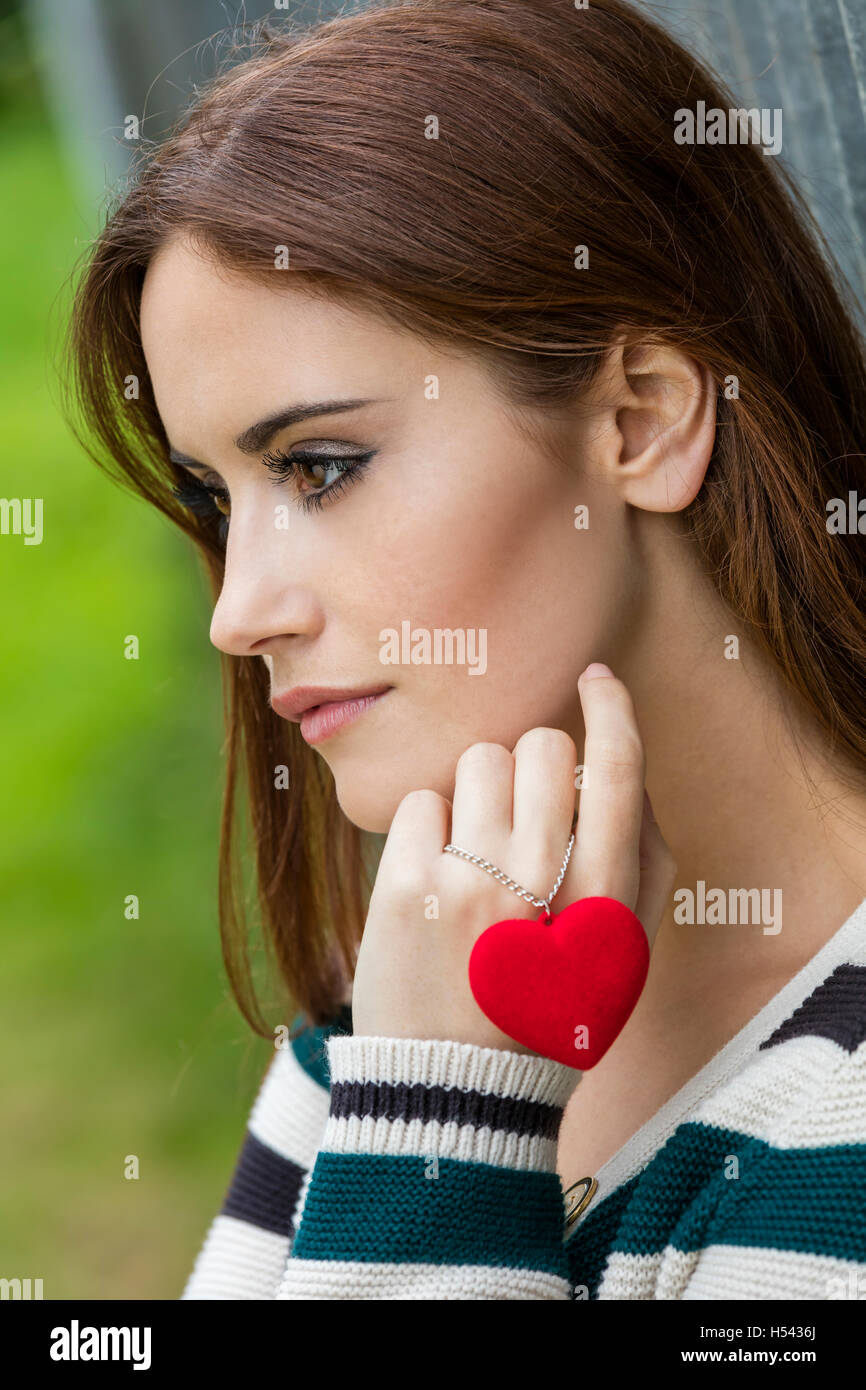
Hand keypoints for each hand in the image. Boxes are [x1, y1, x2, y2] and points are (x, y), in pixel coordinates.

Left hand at [351, 665, 676, 1050]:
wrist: (453, 1093)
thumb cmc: (546, 1016)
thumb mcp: (621, 959)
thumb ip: (642, 865)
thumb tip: (621, 774)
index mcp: (604, 902)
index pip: (619, 775)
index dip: (612, 711)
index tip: (596, 679)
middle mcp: (540, 884)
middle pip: (542, 748)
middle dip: (534, 763)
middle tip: (520, 814)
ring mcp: (468, 882)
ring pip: (477, 763)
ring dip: (479, 794)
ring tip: (474, 856)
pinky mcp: (404, 888)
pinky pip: (419, 802)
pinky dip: (428, 830)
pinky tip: (434, 880)